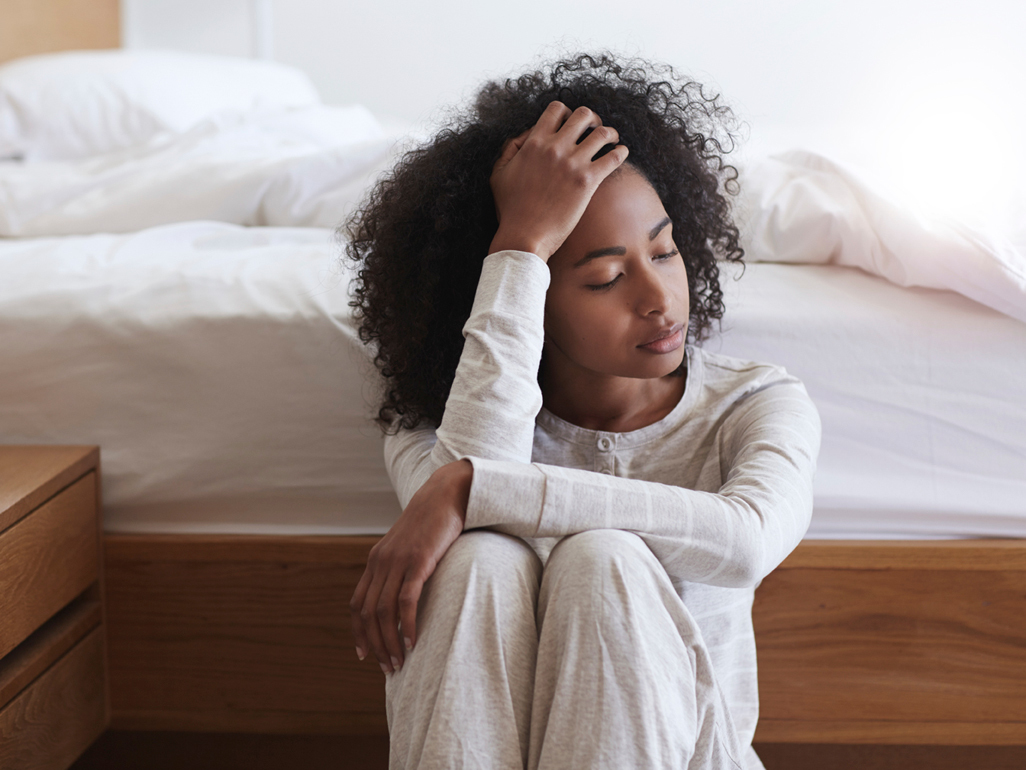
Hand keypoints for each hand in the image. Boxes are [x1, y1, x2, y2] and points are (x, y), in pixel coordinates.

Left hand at [349, 459, 472, 673]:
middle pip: (367, 613)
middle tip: (387, 667)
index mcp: (376, 561)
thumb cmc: (434, 523)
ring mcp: (398, 561)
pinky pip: (406, 600)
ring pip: (383, 612)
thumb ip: (402, 567)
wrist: (447, 494)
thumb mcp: (410, 547)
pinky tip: (413, 641)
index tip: (364, 654)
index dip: (358, 631)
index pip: (357, 604)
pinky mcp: (418, 561)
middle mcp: (381, 562)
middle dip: (374, 644)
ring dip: (389, 641)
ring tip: (399, 661)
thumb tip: (403, 594)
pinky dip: (407, 624)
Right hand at [489, 101, 628, 261]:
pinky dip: (621, 152)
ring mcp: (572, 163)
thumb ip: (510, 149)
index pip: (556, 109)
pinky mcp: (587, 181)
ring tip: (612, 140)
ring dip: (610, 133)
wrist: (524, 236)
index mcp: (534, 143)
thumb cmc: (510, 209)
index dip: (567, 113)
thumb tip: (526, 135)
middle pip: (583, 115)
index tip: (572, 124)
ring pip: (602, 133)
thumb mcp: (499, 174)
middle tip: (594, 130)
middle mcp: (554, 148)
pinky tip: (621, 153)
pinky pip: (613, 157)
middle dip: (592, 119)